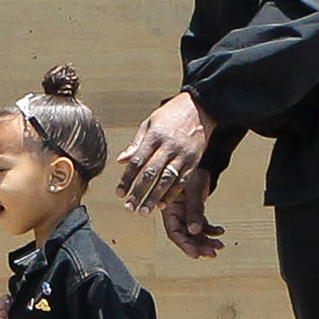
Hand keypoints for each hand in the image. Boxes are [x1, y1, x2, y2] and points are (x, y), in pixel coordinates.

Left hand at [116, 92, 215, 214]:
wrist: (199, 108)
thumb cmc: (170, 114)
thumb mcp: (150, 123)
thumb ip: (136, 143)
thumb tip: (121, 161)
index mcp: (154, 136)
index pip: (137, 161)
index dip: (127, 179)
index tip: (119, 193)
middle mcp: (168, 146)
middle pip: (150, 173)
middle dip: (138, 192)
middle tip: (129, 207)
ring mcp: (182, 154)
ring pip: (166, 180)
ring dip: (154, 197)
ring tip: (144, 211)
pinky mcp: (194, 160)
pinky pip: (182, 180)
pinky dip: (172, 193)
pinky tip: (163, 204)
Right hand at [160, 169, 224, 258]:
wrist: (200, 158)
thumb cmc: (191, 169)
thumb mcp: (193, 190)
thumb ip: (194, 210)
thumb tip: (195, 231)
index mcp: (169, 207)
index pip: (174, 232)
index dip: (184, 244)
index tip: (195, 254)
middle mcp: (176, 212)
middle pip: (186, 235)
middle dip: (198, 245)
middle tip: (212, 253)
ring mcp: (185, 212)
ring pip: (195, 232)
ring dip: (206, 240)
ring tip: (220, 245)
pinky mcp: (194, 209)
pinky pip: (203, 224)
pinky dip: (211, 229)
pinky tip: (220, 231)